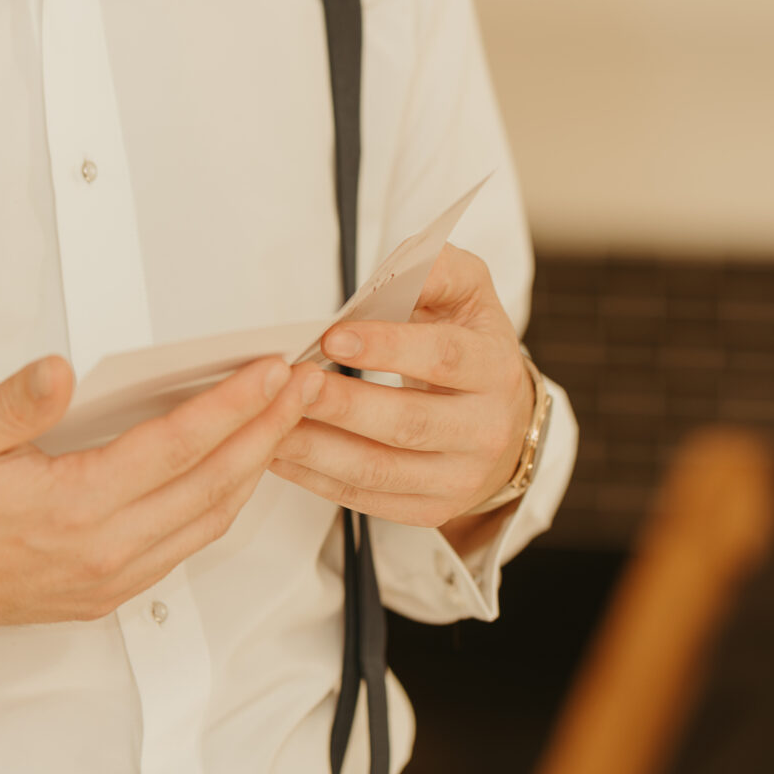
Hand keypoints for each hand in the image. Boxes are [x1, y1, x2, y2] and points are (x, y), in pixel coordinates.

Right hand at [0, 351, 313, 658]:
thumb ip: (13, 403)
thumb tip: (62, 370)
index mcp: (71, 508)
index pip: (176, 447)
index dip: (232, 405)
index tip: (271, 369)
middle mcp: (101, 552)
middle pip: (212, 485)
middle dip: (266, 430)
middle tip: (304, 385)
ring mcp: (108, 579)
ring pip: (207, 521)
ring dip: (253, 469)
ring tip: (281, 421)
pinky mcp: (104, 593)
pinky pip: (184, 547)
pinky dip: (220, 505)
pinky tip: (229, 474)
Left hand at [268, 243, 534, 543]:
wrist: (505, 422)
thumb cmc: (470, 347)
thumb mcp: (470, 297)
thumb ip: (440, 270)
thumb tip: (402, 264)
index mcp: (494, 370)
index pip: (442, 358)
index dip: (388, 347)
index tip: (331, 336)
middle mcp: (484, 431)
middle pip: (406, 423)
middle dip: (342, 404)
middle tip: (289, 382)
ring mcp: (459, 478)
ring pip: (379, 470)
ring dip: (316, 447)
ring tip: (268, 419)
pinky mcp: (430, 509)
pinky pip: (365, 499)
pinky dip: (315, 478)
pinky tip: (278, 453)